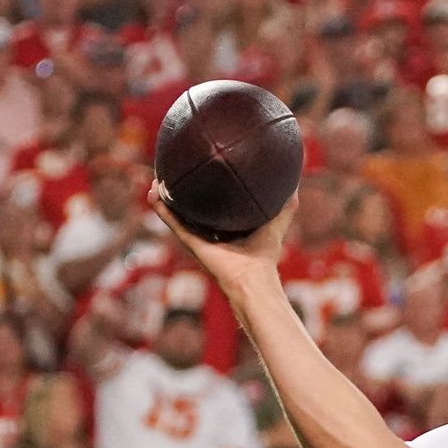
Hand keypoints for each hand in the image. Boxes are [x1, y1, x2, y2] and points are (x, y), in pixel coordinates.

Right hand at [148, 180, 297, 290]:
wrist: (252, 279)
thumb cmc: (265, 255)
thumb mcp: (277, 222)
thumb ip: (286, 204)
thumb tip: (295, 181)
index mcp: (228, 226)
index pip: (216, 204)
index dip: (209, 188)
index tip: (202, 168)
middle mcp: (211, 230)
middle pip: (192, 207)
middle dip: (182, 191)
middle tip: (173, 170)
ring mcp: (198, 236)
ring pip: (177, 212)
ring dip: (165, 196)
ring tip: (156, 177)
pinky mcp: (190, 242)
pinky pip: (173, 222)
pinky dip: (161, 208)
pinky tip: (152, 192)